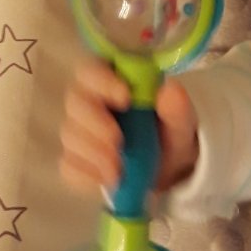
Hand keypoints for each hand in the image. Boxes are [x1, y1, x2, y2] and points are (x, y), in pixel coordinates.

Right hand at [60, 57, 198, 196]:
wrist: (169, 169)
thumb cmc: (169, 132)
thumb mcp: (181, 120)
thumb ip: (176, 106)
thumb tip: (168, 90)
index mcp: (111, 81)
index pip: (91, 71)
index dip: (102, 81)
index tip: (124, 97)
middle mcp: (88, 102)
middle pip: (75, 103)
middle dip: (95, 123)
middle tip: (118, 141)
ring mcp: (79, 132)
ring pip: (70, 136)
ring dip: (94, 153)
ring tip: (120, 167)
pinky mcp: (76, 161)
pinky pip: (69, 167)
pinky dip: (88, 176)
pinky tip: (110, 180)